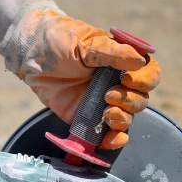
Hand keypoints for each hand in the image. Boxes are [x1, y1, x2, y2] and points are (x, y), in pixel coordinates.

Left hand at [0, 0, 160, 148]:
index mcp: (123, 61)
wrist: (32, 54)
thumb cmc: (60, 40)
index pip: (150, 73)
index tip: (128, 79)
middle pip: (142, 99)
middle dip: (130, 101)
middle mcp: (118, 82)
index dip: (145, 80)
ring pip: (128, 117)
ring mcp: (104, 101)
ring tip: (106, 112)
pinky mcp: (88, 117)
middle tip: (108, 95)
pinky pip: (108, 133)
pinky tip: (109, 139)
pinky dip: (114, 140)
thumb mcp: (86, 43)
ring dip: (123, 119)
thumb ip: (112, 52)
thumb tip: (140, 60)